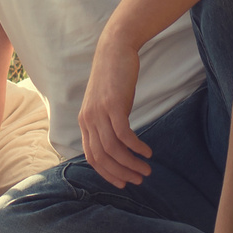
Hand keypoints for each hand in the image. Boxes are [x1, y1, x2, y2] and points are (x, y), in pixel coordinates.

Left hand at [77, 37, 152, 188]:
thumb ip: (107, 122)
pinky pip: (124, 135)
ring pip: (113, 150)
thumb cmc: (113, 78)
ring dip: (131, 164)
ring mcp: (99, 113)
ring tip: (146, 170)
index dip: (107, 173)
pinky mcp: (113, 105)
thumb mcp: (105, 103)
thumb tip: (119, 143)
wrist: (115, 50)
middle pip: (102, 157)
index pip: (92, 157)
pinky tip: (147, 152)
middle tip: (139, 180)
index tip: (123, 182)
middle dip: (121, 173)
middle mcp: (88, 120)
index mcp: (85, 122)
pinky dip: (136, 147)